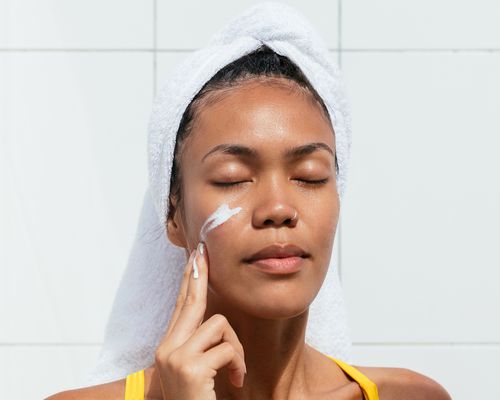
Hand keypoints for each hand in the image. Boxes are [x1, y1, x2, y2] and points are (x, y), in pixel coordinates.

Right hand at [154, 243, 246, 399]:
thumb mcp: (197, 372)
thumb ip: (201, 347)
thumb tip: (217, 322)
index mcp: (169, 349)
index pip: (180, 307)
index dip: (188, 281)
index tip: (195, 259)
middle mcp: (167, 349)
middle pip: (190, 301)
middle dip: (198, 274)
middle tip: (203, 250)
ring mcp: (176, 357)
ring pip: (219, 324)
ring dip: (235, 349)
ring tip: (234, 373)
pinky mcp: (191, 367)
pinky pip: (228, 348)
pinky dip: (238, 365)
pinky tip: (234, 382)